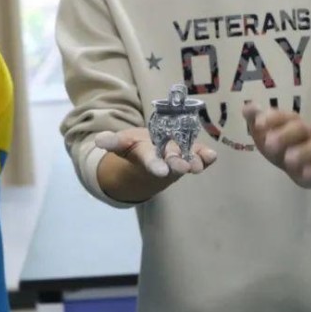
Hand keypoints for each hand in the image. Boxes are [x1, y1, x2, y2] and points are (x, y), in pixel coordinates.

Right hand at [95, 127, 217, 178]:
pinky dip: (207, 157)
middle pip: (172, 163)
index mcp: (148, 157)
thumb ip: (113, 142)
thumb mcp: (123, 143)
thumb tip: (97, 140)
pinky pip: (201, 156)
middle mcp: (166, 160)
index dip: (156, 166)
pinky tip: (212, 156)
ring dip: (194, 163)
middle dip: (178, 165)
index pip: (151, 162)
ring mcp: (181, 158)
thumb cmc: (136, 148)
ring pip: (188, 162)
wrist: (154, 158)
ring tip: (198, 164)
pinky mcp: (192, 154)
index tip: (161, 171)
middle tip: (184, 166)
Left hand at [242, 103, 310, 187]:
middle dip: (284, 135)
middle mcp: (307, 133)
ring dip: (302, 152)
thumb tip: (247, 107)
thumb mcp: (268, 135)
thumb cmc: (285, 146)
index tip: (258, 124)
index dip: (272, 118)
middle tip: (269, 144)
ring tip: (288, 159)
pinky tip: (306, 174)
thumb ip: (256, 122)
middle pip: (300, 128)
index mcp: (291, 123)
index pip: (284, 116)